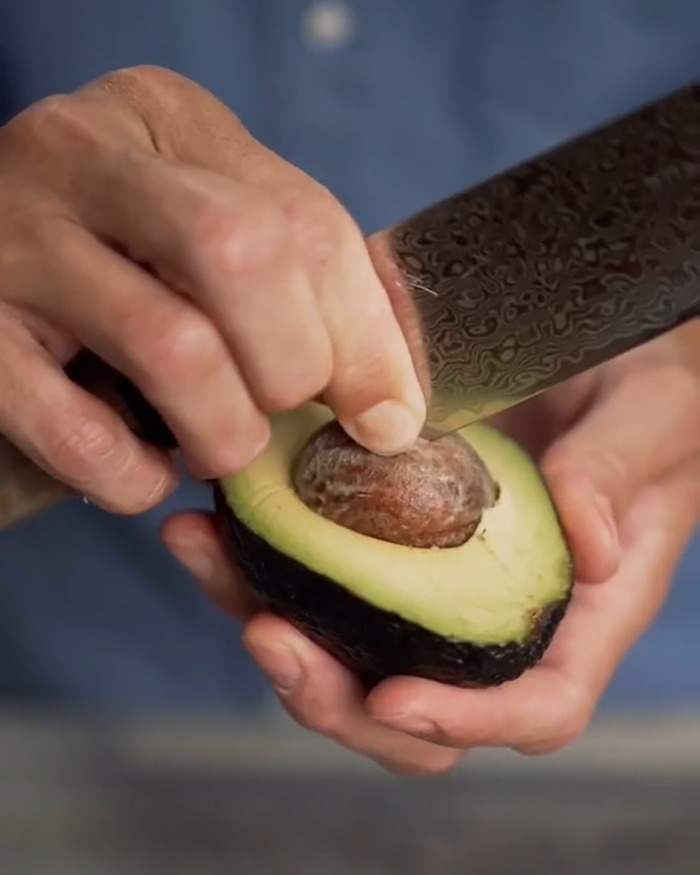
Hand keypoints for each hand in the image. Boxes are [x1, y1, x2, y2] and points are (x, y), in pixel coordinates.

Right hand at [0, 66, 424, 512]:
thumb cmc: (115, 251)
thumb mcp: (201, 222)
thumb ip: (294, 282)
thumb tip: (389, 413)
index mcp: (170, 121)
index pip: (308, 223)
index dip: (367, 338)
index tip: (387, 419)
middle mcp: (87, 155)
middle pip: (245, 256)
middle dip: (291, 367)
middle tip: (280, 415)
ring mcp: (17, 237)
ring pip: (171, 344)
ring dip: (222, 431)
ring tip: (220, 450)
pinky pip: (74, 428)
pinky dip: (131, 475)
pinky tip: (146, 474)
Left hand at [164, 325, 699, 775]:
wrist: (599, 355)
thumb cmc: (644, 394)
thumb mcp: (648, 419)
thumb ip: (616, 473)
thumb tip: (592, 546)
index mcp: (577, 611)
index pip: (536, 706)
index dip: (468, 724)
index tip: (396, 699)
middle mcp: (493, 615)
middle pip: (412, 709)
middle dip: (333, 695)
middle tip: (267, 635)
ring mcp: (431, 583)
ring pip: (344, 649)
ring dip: (264, 619)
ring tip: (206, 555)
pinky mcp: (385, 540)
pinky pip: (317, 575)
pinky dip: (258, 558)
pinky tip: (214, 514)